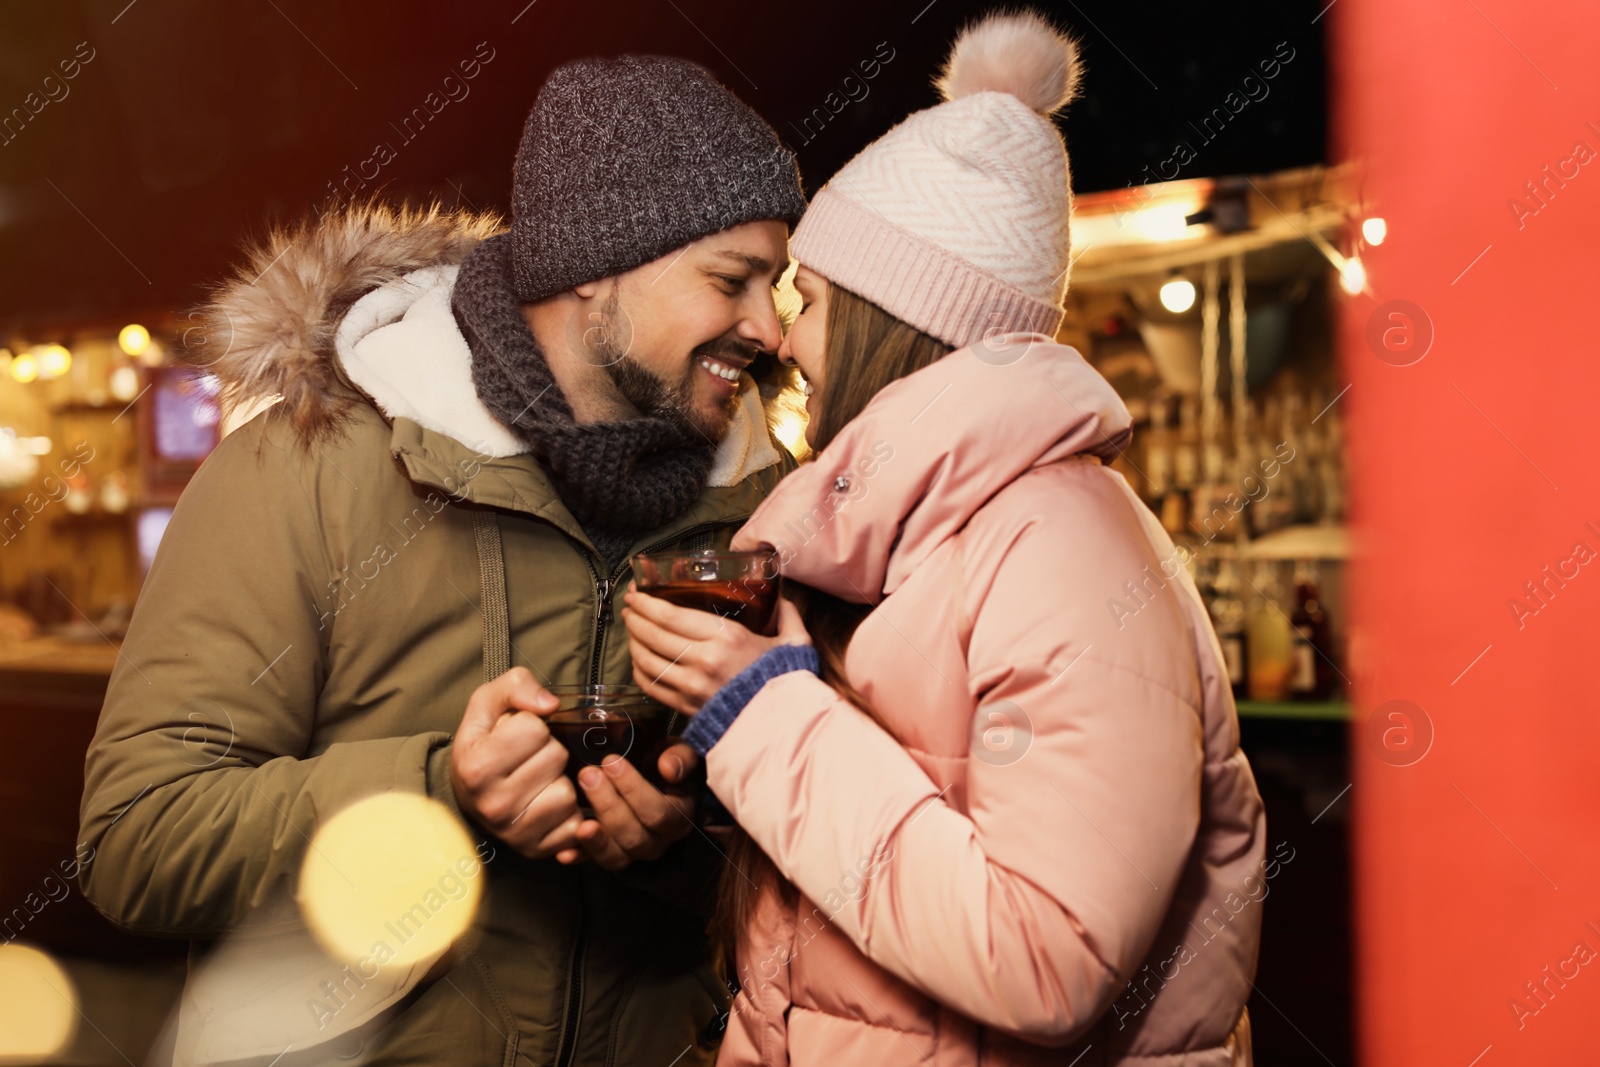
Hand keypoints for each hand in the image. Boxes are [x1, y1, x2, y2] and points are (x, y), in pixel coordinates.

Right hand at [449, 667, 581, 859]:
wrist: (468, 794)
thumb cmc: (483, 743)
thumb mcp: (488, 703)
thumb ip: (516, 686)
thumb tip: (550, 705)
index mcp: (477, 766)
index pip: (535, 728)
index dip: (533, 725)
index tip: (517, 736)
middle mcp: (493, 804)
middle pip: (556, 757)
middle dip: (550, 750)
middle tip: (530, 758)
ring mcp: (514, 832)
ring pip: (568, 792)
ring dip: (560, 781)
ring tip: (539, 781)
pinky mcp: (536, 850)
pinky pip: (574, 823)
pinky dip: (568, 812)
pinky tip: (547, 803)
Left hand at [553, 743, 702, 869]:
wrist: (653, 780)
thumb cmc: (664, 765)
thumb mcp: (680, 754)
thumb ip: (681, 758)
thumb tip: (668, 768)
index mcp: (678, 818)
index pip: (659, 813)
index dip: (634, 789)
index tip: (611, 762)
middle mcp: (657, 842)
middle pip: (634, 836)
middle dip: (608, 805)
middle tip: (587, 775)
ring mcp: (632, 853)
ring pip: (616, 856)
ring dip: (596, 838)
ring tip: (579, 821)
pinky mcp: (609, 855)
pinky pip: (594, 862)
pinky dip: (579, 857)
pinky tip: (563, 853)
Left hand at [621, 584, 810, 716]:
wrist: (783, 727)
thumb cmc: (787, 682)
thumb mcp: (795, 643)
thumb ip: (788, 616)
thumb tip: (782, 599)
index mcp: (726, 638)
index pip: (671, 615)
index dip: (647, 603)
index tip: (637, 593)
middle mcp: (703, 660)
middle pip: (652, 634)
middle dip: (635, 617)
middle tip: (629, 606)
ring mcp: (691, 686)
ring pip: (645, 659)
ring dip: (632, 641)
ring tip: (631, 629)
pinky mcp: (685, 707)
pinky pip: (650, 685)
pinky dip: (639, 669)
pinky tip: (639, 659)